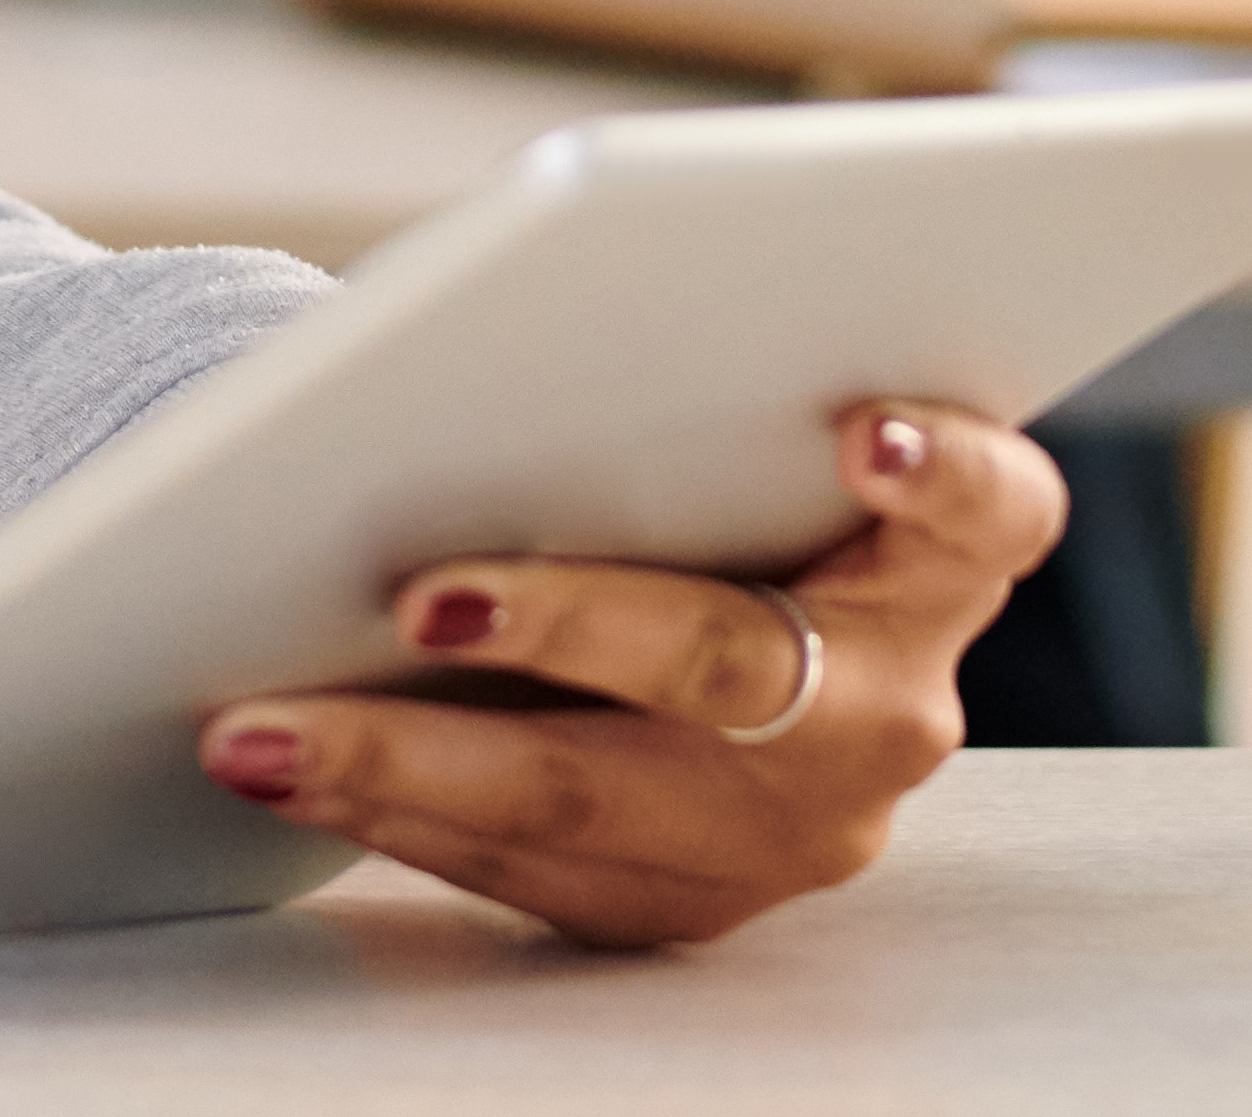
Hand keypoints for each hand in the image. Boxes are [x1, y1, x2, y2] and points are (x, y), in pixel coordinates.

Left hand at [192, 398, 1055, 948]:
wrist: (682, 654)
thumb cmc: (696, 489)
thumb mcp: (720, 440)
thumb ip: (680, 402)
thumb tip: (490, 350)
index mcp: (938, 565)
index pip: (995, 509)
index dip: (945, 469)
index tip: (861, 426)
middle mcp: (890, 707)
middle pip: (733, 662)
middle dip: (564, 625)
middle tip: (418, 596)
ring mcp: (798, 825)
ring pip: (597, 801)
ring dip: (407, 761)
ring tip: (256, 725)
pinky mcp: (693, 902)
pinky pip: (536, 873)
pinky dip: (402, 818)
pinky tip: (294, 771)